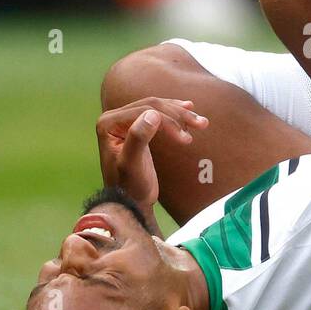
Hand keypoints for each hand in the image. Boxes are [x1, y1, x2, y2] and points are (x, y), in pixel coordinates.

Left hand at [95, 98, 208, 218]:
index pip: (145, 112)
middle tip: (202, 124)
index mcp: (108, 123)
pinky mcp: (136, 129)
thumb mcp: (131, 164)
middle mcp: (114, 118)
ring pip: (157, 108)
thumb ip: (138, 138)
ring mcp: (124, 122)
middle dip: (178, 114)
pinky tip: (188, 109)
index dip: (169, 121)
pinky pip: (157, 113)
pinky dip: (174, 113)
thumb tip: (153, 114)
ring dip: (180, 113)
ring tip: (201, 122)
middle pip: (152, 106)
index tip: (186, 138)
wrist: (130, 203)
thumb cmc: (129, 187)